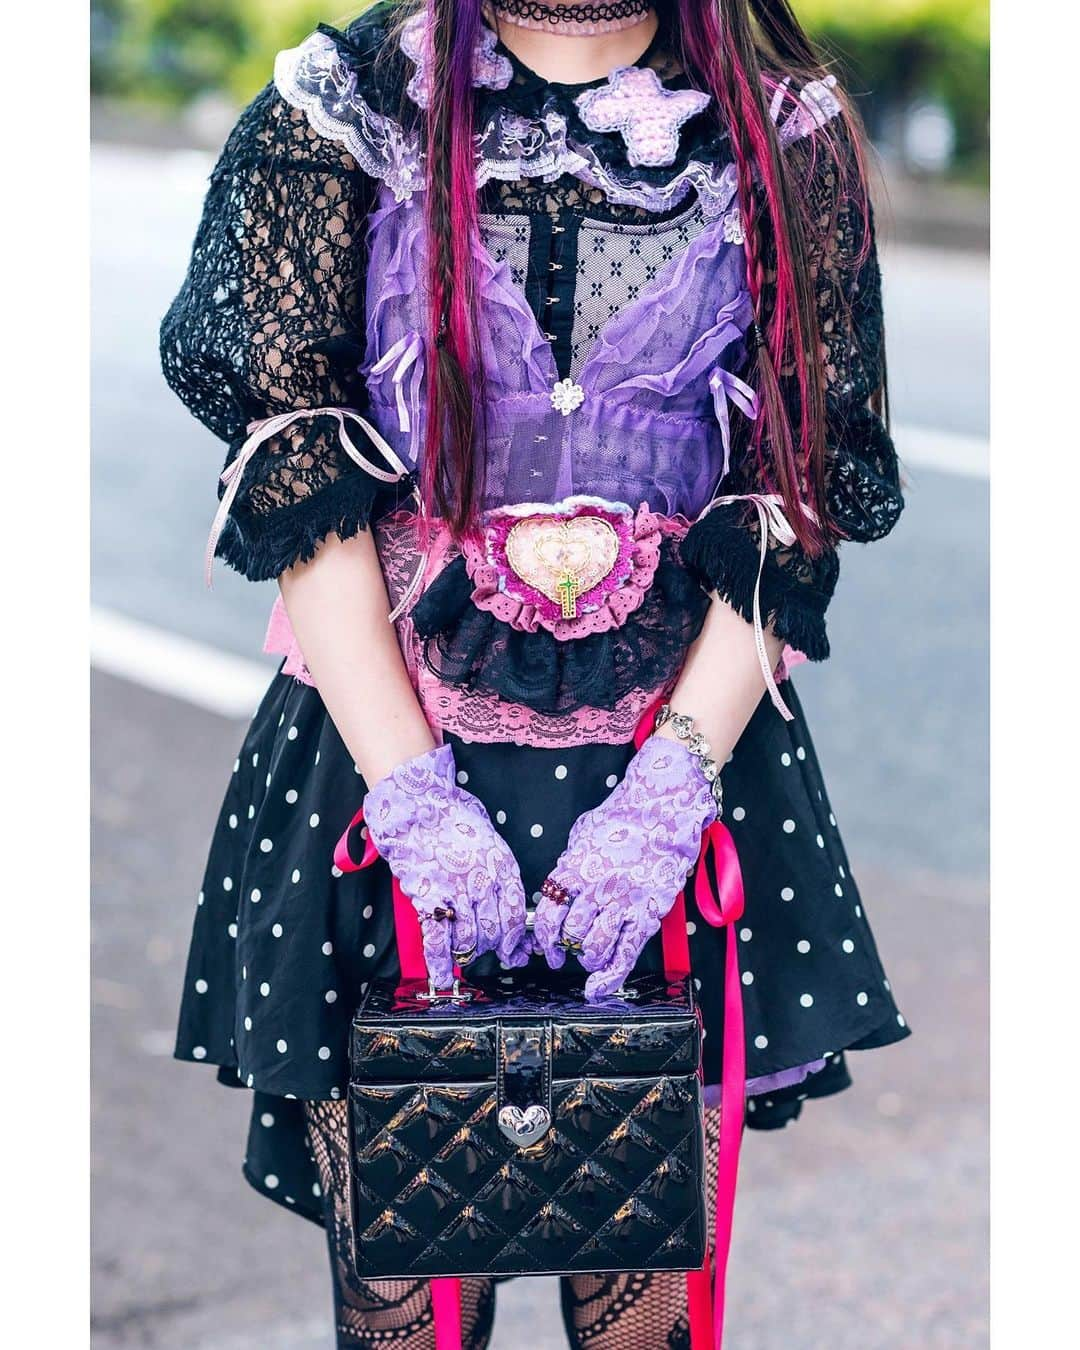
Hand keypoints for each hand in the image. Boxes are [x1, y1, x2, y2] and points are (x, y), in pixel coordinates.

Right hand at [364, 744, 529, 986]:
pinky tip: (441, 977)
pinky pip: (437, 940)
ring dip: (467, 953)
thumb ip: (499, 873)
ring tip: (464, 954)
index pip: (516, 917)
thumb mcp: (490, 841)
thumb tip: (505, 904)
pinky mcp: (428, 900)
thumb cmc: (454, 818)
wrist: (418, 806)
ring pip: (469, 941)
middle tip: (485, 950)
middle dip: (490, 947)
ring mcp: (456, 895)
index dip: (515, 940)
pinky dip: (438, 963)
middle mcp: (483, 885)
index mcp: (503, 869)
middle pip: (494, 934)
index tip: (515, 952)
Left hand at [533, 736, 714, 998]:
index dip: (544, 940)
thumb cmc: (623, 818)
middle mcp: (594, 890)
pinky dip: (610, 978)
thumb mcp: (584, 835)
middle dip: (568, 948)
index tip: (547, 950)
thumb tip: (560, 887)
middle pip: (569, 935)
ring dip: (590, 958)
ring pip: (594, 949)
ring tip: (593, 954)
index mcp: (573, 870)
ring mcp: (621, 903)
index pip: (547, 915)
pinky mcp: (646, 913)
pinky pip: (625, 954)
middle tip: (572, 950)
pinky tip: (600, 988)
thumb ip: (570, 863)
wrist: (663, 811)